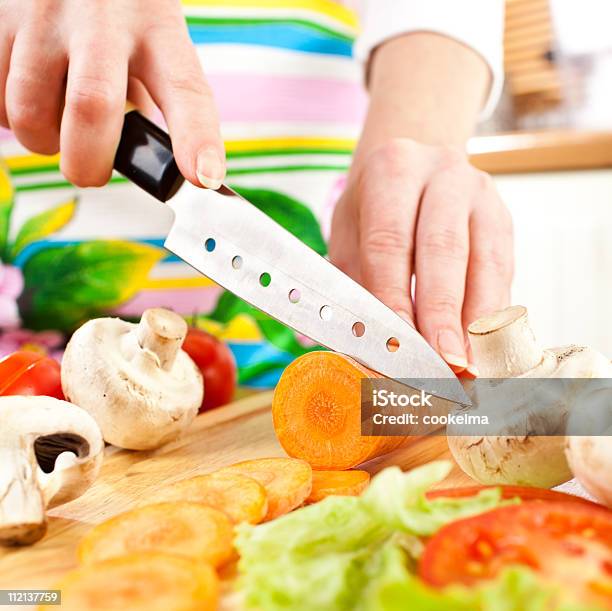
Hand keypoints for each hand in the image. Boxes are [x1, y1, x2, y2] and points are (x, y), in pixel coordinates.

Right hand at [0, 0, 224, 188]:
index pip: (185, 89)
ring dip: (43, 140)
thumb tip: (144, 162)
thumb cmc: (117, 11)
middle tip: (90, 172)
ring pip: (31, 110)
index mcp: (158, 25)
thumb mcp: (150, 38)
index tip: (204, 178)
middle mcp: (103, 14)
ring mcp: (44, 10)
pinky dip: (10, 115)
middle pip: (92, 106)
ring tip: (56, 124)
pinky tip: (28, 94)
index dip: (196, 138)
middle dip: (88, 161)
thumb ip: (151, 95)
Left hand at [329, 139, 512, 374]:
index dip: (395, 295)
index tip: (398, 341)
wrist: (417, 164)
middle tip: (441, 359)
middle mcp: (442, 176)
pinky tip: (484, 346)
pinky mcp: (504, 221)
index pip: (390, 242)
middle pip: (443, 249)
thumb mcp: (352, 231)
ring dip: (476, 320)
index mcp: (393, 171)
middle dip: (442, 312)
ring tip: (468, 364)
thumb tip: (362, 341)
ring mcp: (481, 196)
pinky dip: (493, 314)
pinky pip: (503, 273)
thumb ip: (355, 280)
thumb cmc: (377, 206)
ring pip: (484, 263)